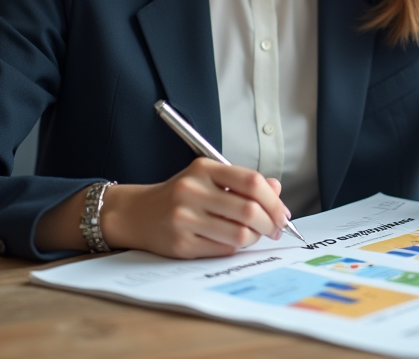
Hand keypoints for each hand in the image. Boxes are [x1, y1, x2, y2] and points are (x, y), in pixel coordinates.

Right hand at [101, 158, 290, 258]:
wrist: (136, 213)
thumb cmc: (179, 196)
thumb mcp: (208, 178)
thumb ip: (242, 182)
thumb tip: (276, 190)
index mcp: (204, 168)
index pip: (252, 182)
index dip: (274, 200)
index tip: (282, 213)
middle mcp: (193, 190)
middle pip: (249, 210)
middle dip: (269, 223)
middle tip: (273, 230)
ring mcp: (185, 218)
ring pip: (240, 234)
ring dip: (254, 238)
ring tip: (252, 235)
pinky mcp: (181, 243)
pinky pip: (223, 249)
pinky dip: (235, 247)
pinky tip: (230, 241)